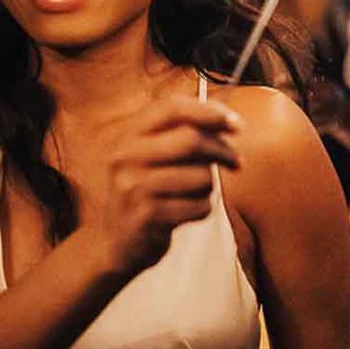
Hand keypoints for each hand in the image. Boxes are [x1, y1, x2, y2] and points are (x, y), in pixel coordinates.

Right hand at [91, 97, 241, 279]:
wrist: (113, 240)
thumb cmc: (143, 191)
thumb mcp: (149, 155)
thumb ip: (179, 133)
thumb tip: (227, 120)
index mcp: (128, 134)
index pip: (172, 108)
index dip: (209, 112)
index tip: (236, 124)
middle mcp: (126, 156)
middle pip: (191, 140)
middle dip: (223, 150)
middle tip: (235, 162)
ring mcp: (134, 186)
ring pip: (201, 176)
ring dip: (210, 186)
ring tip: (197, 192)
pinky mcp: (146, 216)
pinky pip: (198, 207)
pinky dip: (202, 209)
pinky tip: (187, 211)